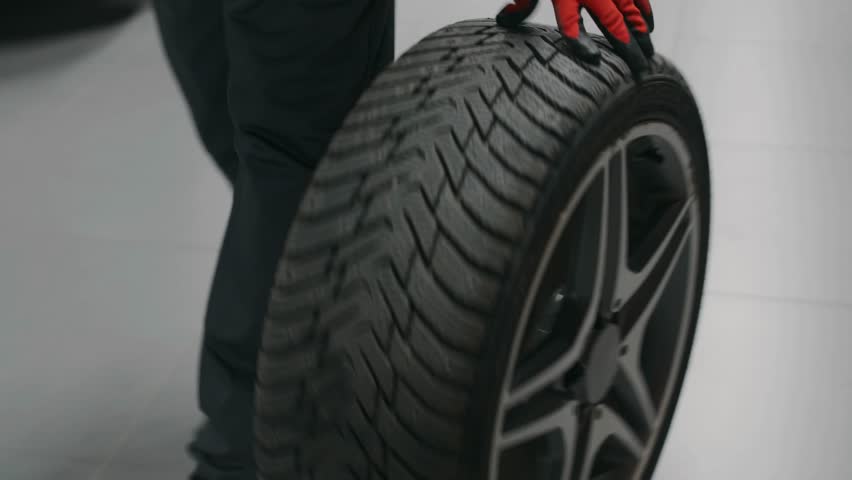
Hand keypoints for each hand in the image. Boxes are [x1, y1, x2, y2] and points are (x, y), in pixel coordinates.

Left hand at [497, 0, 654, 74]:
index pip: (571, 22)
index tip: (593, 59)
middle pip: (611, 22)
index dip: (580, 41)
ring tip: (648, 55)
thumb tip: (504, 20)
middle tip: (639, 71)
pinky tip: (649, 27)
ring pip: (630, 10)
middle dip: (627, 48)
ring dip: (641, 33)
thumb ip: (522, 0)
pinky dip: (644, 10)